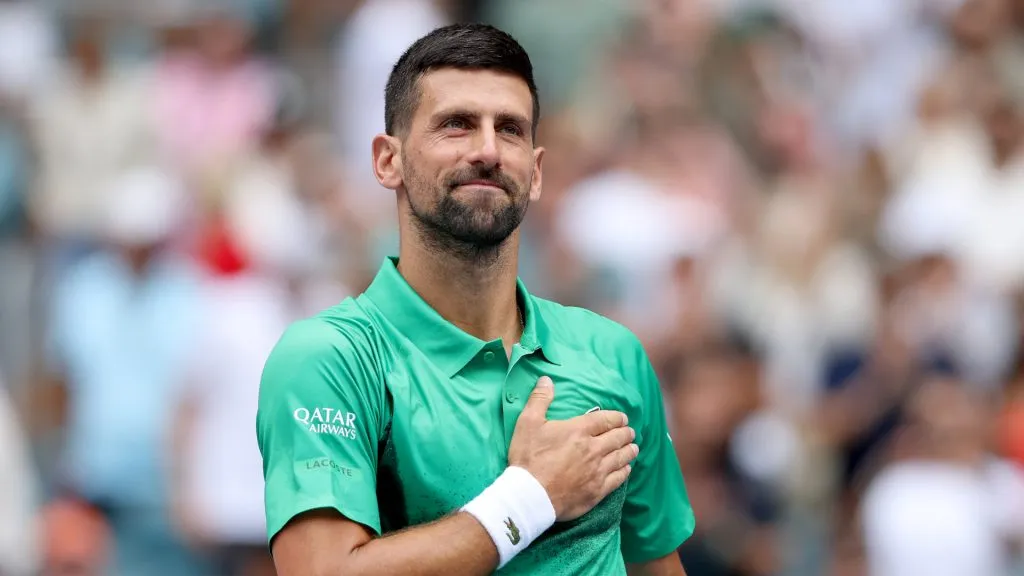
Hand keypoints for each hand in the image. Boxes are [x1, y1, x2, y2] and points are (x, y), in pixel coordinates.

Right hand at [507, 376, 637, 520]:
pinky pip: (618, 479)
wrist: (530, 496)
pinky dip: (624, 471)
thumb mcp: (528, 423)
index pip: (606, 420)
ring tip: (633, 447)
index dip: (617, 418)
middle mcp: (593, 449)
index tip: (623, 418)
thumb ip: (540, 399)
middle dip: (626, 433)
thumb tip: (547, 379)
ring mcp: (598, 471)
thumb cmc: (528, 458)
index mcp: (579, 430)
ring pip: (621, 457)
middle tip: (630, 432)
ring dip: (629, 450)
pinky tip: (626, 469)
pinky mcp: (597, 491)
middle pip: (618, 438)